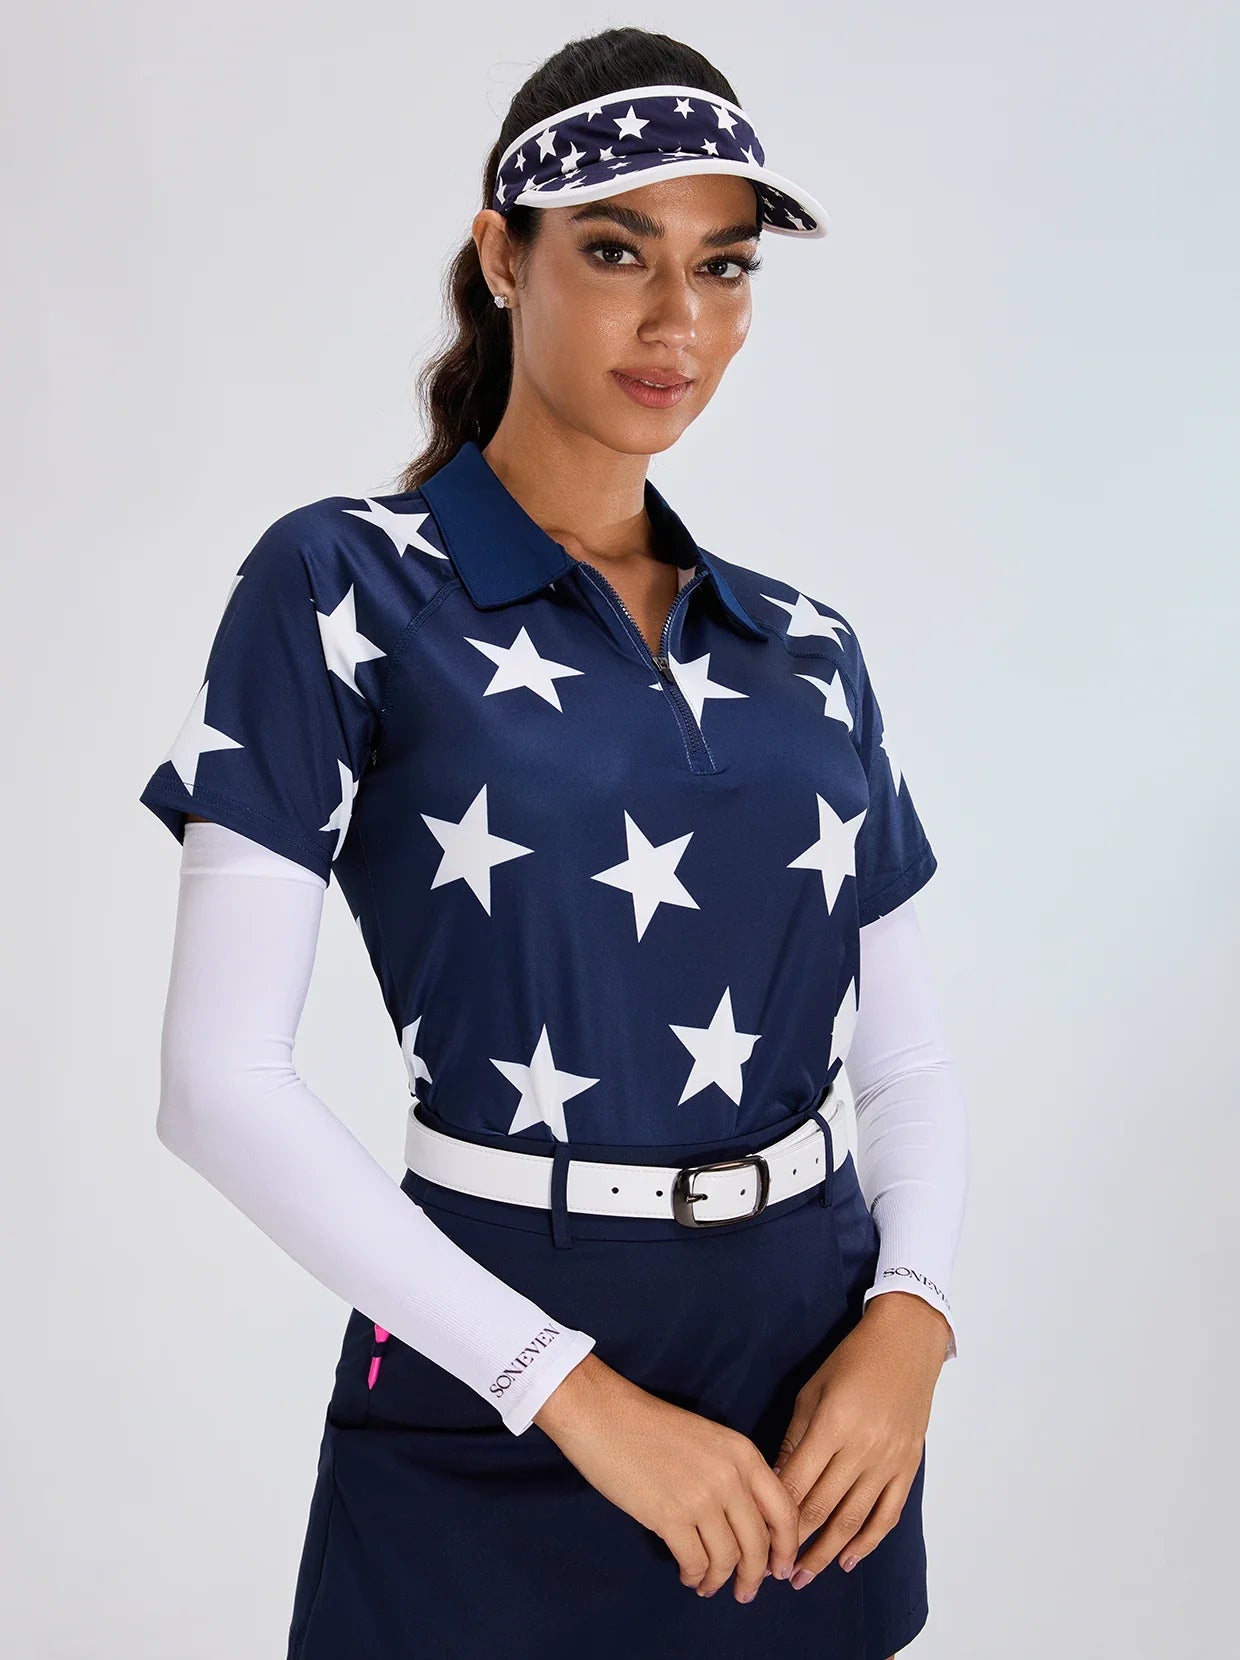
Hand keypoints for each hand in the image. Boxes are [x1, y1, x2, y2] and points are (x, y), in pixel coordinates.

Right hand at [535, 1352, 800, 1602]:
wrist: (603, 1416)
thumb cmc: (650, 1426)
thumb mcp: (708, 1441)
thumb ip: (733, 1476)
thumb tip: (747, 1524)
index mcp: (743, 1453)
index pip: (784, 1510)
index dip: (787, 1546)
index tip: (781, 1568)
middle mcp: (730, 1476)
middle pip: (758, 1543)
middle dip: (754, 1575)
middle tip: (745, 1592)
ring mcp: (701, 1497)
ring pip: (727, 1559)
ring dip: (719, 1580)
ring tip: (707, 1586)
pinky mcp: (670, 1516)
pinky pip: (695, 1562)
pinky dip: (694, 1576)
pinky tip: (687, 1575)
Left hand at [770, 1292, 948, 1588]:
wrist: (905, 1346)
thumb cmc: (850, 1361)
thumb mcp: (812, 1392)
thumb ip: (795, 1439)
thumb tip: (775, 1483)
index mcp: (833, 1426)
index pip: (799, 1482)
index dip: (777, 1515)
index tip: (757, 1537)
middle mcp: (862, 1449)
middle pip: (824, 1507)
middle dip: (796, 1542)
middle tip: (774, 1571)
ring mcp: (889, 1462)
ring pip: (855, 1519)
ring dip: (827, 1551)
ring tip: (804, 1576)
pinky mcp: (908, 1468)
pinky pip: (887, 1514)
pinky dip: (868, 1541)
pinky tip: (847, 1559)